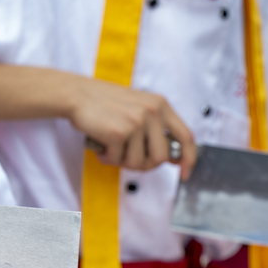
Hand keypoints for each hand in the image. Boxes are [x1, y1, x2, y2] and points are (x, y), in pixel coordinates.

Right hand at [67, 78, 196, 176]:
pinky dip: (107, 158)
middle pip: (161, 157)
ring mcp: (136, 121)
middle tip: (128, 157)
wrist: (77, 94)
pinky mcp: (118, 132)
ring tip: (112, 146)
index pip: (186, 136)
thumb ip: (157, 129)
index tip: (185, 173)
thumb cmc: (106, 104)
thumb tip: (173, 158)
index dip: (189, 158)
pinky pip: (117, 160)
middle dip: (144, 164)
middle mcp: (151, 112)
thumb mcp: (139, 108)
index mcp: (160, 105)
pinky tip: (102, 145)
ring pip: (138, 163)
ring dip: (122, 161)